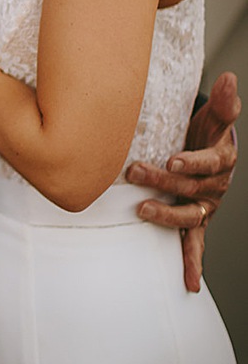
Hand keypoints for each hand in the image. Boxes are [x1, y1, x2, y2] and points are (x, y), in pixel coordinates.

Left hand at [131, 72, 239, 291]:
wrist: (203, 150)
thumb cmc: (204, 132)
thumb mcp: (214, 117)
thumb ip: (223, 103)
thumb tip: (230, 79)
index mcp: (220, 161)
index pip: (208, 163)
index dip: (192, 162)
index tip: (172, 159)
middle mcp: (215, 187)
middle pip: (190, 188)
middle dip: (162, 181)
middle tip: (134, 171)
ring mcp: (204, 207)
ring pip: (188, 215)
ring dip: (167, 216)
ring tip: (142, 210)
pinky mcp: (193, 220)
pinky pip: (194, 243)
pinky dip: (192, 263)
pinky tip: (189, 284)